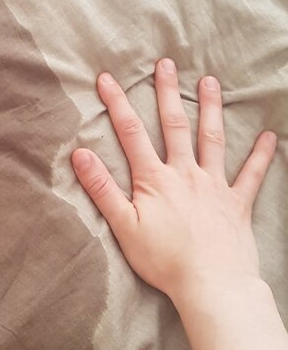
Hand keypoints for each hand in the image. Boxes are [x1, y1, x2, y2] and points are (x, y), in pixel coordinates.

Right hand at [71, 58, 276, 307]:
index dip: (117, 104)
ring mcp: (214, 186)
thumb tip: (80, 154)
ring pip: (212, 139)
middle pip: (175, 125)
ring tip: (210, 83)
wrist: (211, 285)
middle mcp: (185, 175)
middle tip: (166, 64)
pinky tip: (269, 137)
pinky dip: (260, 155)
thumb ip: (102, 189)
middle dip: (167, 93)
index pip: (131, 134)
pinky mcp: (237, 203)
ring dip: (210, 109)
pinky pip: (251, 174)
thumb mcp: (124, 227)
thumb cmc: (164, 261)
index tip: (107, 78)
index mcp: (154, 180)